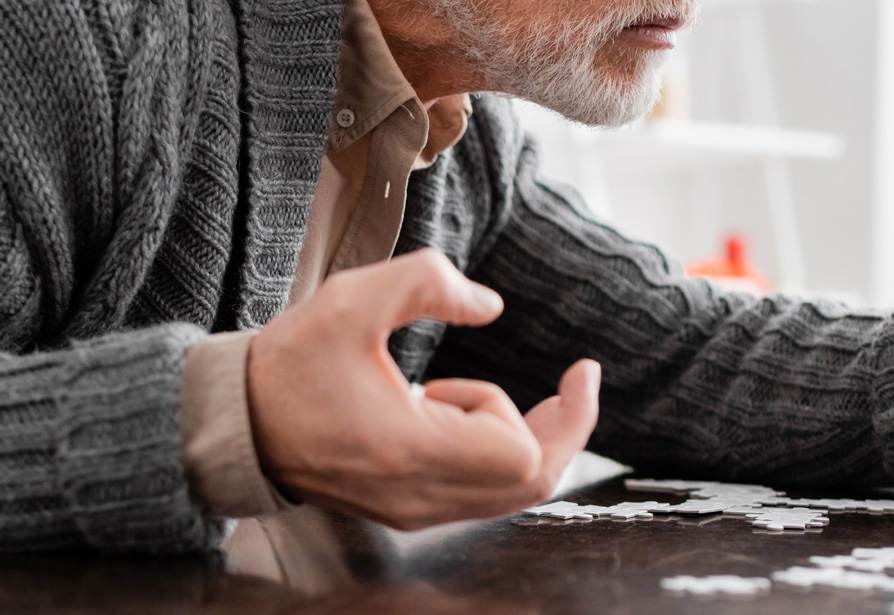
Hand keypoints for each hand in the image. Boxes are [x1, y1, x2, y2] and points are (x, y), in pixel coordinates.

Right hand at [247, 248, 600, 529]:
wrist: (234, 427)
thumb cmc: (288, 365)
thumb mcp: (352, 300)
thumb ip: (428, 283)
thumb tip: (491, 305)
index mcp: (407, 449)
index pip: (520, 455)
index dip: (558, 413)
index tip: (577, 371)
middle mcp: (417, 495)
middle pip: (532, 483)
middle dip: (564, 429)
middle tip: (575, 383)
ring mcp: (413, 510)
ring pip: (512, 494)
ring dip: (523, 436)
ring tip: (471, 390)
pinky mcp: (407, 510)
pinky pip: (482, 494)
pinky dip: (494, 453)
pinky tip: (455, 412)